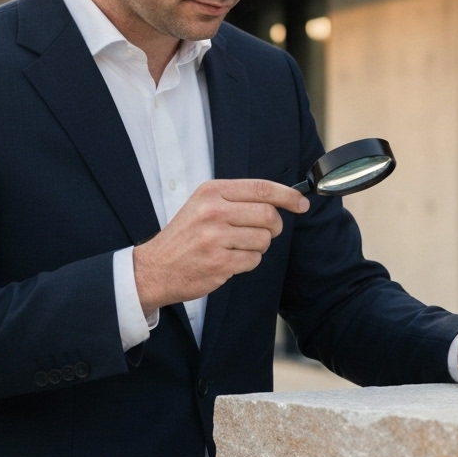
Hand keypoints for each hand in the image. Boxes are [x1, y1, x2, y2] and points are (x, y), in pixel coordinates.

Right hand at [132, 179, 309, 314]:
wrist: (155, 268)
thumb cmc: (184, 237)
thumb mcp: (203, 205)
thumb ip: (236, 199)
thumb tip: (280, 200)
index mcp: (211, 192)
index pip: (261, 188)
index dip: (288, 196)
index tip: (301, 203)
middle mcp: (213, 211)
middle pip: (268, 215)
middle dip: (273, 227)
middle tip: (263, 232)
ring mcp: (216, 238)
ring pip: (264, 240)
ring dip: (258, 247)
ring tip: (236, 248)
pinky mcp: (220, 263)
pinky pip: (254, 260)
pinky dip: (248, 262)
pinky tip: (229, 261)